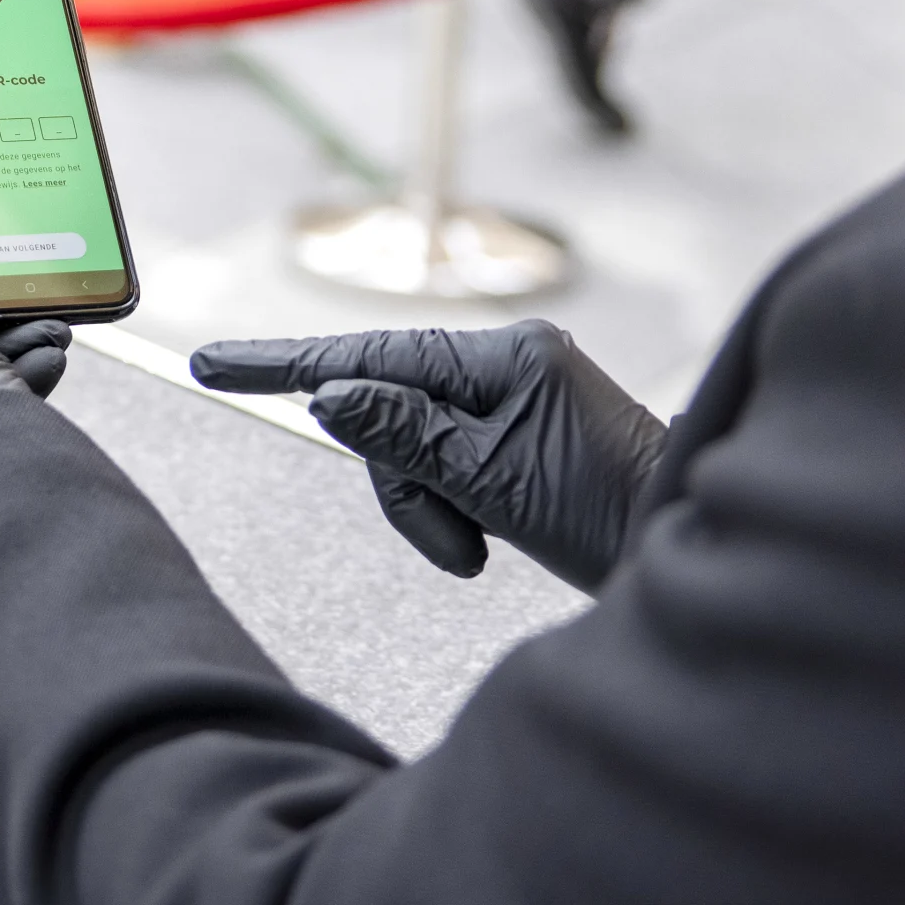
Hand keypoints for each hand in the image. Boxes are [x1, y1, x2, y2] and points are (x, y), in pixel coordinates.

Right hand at [190, 320, 666, 592]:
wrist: (691, 552)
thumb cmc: (612, 517)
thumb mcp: (495, 482)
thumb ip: (404, 435)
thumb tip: (328, 392)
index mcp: (505, 356)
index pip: (370, 352)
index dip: (283, 363)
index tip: (214, 363)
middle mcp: (508, 363)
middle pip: (389, 412)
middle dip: (405, 485)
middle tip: (454, 539)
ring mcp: (516, 398)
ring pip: (413, 449)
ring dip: (430, 508)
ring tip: (479, 550)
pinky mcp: (522, 436)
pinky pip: (447, 465)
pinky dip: (453, 509)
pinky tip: (491, 540)